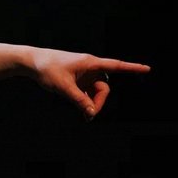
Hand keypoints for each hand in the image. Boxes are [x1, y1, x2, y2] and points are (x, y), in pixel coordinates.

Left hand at [25, 47, 149, 118]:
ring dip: (91, 102)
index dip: (132, 68)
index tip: (146, 69)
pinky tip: (80, 108)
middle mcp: (89, 67)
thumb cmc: (47, 69)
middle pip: (103, 87)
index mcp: (90, 63)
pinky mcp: (76, 78)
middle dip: (98, 102)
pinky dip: (84, 99)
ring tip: (84, 114)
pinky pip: (86, 91)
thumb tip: (91, 112)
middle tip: (89, 115)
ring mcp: (83, 73)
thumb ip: (78, 100)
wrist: (31, 62)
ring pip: (95, 91)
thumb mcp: (63, 87)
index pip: (115, 66)